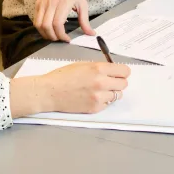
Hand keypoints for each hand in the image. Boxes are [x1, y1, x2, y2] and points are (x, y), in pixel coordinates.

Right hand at [10, 62, 129, 116]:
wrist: (49, 92)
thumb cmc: (63, 76)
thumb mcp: (83, 65)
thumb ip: (100, 67)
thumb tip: (113, 70)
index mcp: (99, 69)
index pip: (125, 71)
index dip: (122, 72)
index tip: (119, 73)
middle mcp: (101, 83)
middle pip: (124, 84)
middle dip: (118, 82)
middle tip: (110, 82)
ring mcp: (99, 97)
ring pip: (117, 95)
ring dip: (111, 92)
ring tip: (99, 90)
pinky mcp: (95, 108)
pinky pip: (108, 104)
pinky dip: (103, 101)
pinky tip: (92, 97)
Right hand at [34, 0, 95, 41]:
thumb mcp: (82, 3)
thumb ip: (85, 20)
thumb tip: (91, 33)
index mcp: (64, 3)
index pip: (57, 23)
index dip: (61, 35)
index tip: (67, 39)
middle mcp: (51, 3)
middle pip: (47, 26)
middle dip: (53, 37)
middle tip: (60, 39)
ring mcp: (43, 3)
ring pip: (39, 24)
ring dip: (45, 34)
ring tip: (53, 36)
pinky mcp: (38, 4)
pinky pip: (36, 20)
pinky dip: (41, 28)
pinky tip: (48, 29)